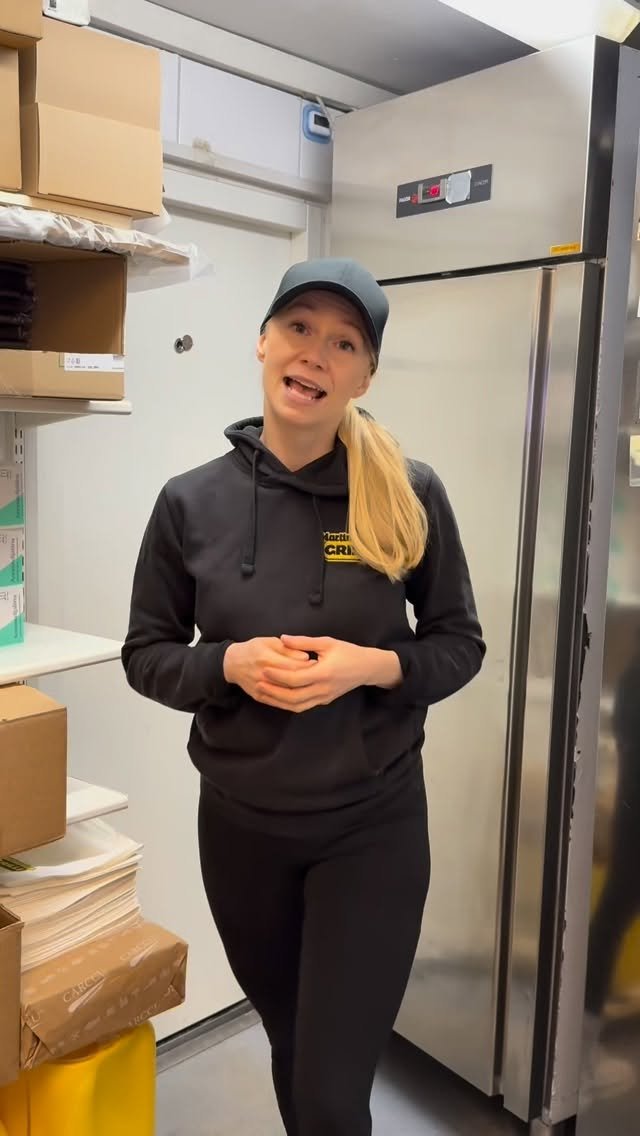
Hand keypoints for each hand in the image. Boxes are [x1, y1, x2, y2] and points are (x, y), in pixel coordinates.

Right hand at [223, 638, 314, 704]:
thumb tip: (305, 656)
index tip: (317, 662)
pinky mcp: (259, 697)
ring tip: (311, 683)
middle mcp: (263, 675)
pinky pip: (279, 702)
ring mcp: (261, 688)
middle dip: (306, 678)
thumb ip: (288, 648)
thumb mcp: (269, 642)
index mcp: (266, 658)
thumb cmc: (253, 649)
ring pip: (286, 694)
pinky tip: (301, 694)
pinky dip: (292, 700)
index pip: (292, 665)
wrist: (232, 664)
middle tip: (318, 674)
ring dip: (301, 690)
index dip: (307, 665)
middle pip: (291, 681)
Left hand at [257, 636, 402, 712]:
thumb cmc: (348, 652)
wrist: (367, 668)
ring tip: (263, 693)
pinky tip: (277, 698)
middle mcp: (323, 689)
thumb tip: (282, 638)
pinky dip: (288, 704)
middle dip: (274, 692)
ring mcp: (324, 697)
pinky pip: (302, 706)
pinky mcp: (324, 701)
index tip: (264, 669)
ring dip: (278, 701)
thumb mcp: (327, 642)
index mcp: (324, 673)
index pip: (296, 678)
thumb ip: (303, 642)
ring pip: (297, 705)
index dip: (278, 675)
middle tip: (258, 683)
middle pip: (293, 696)